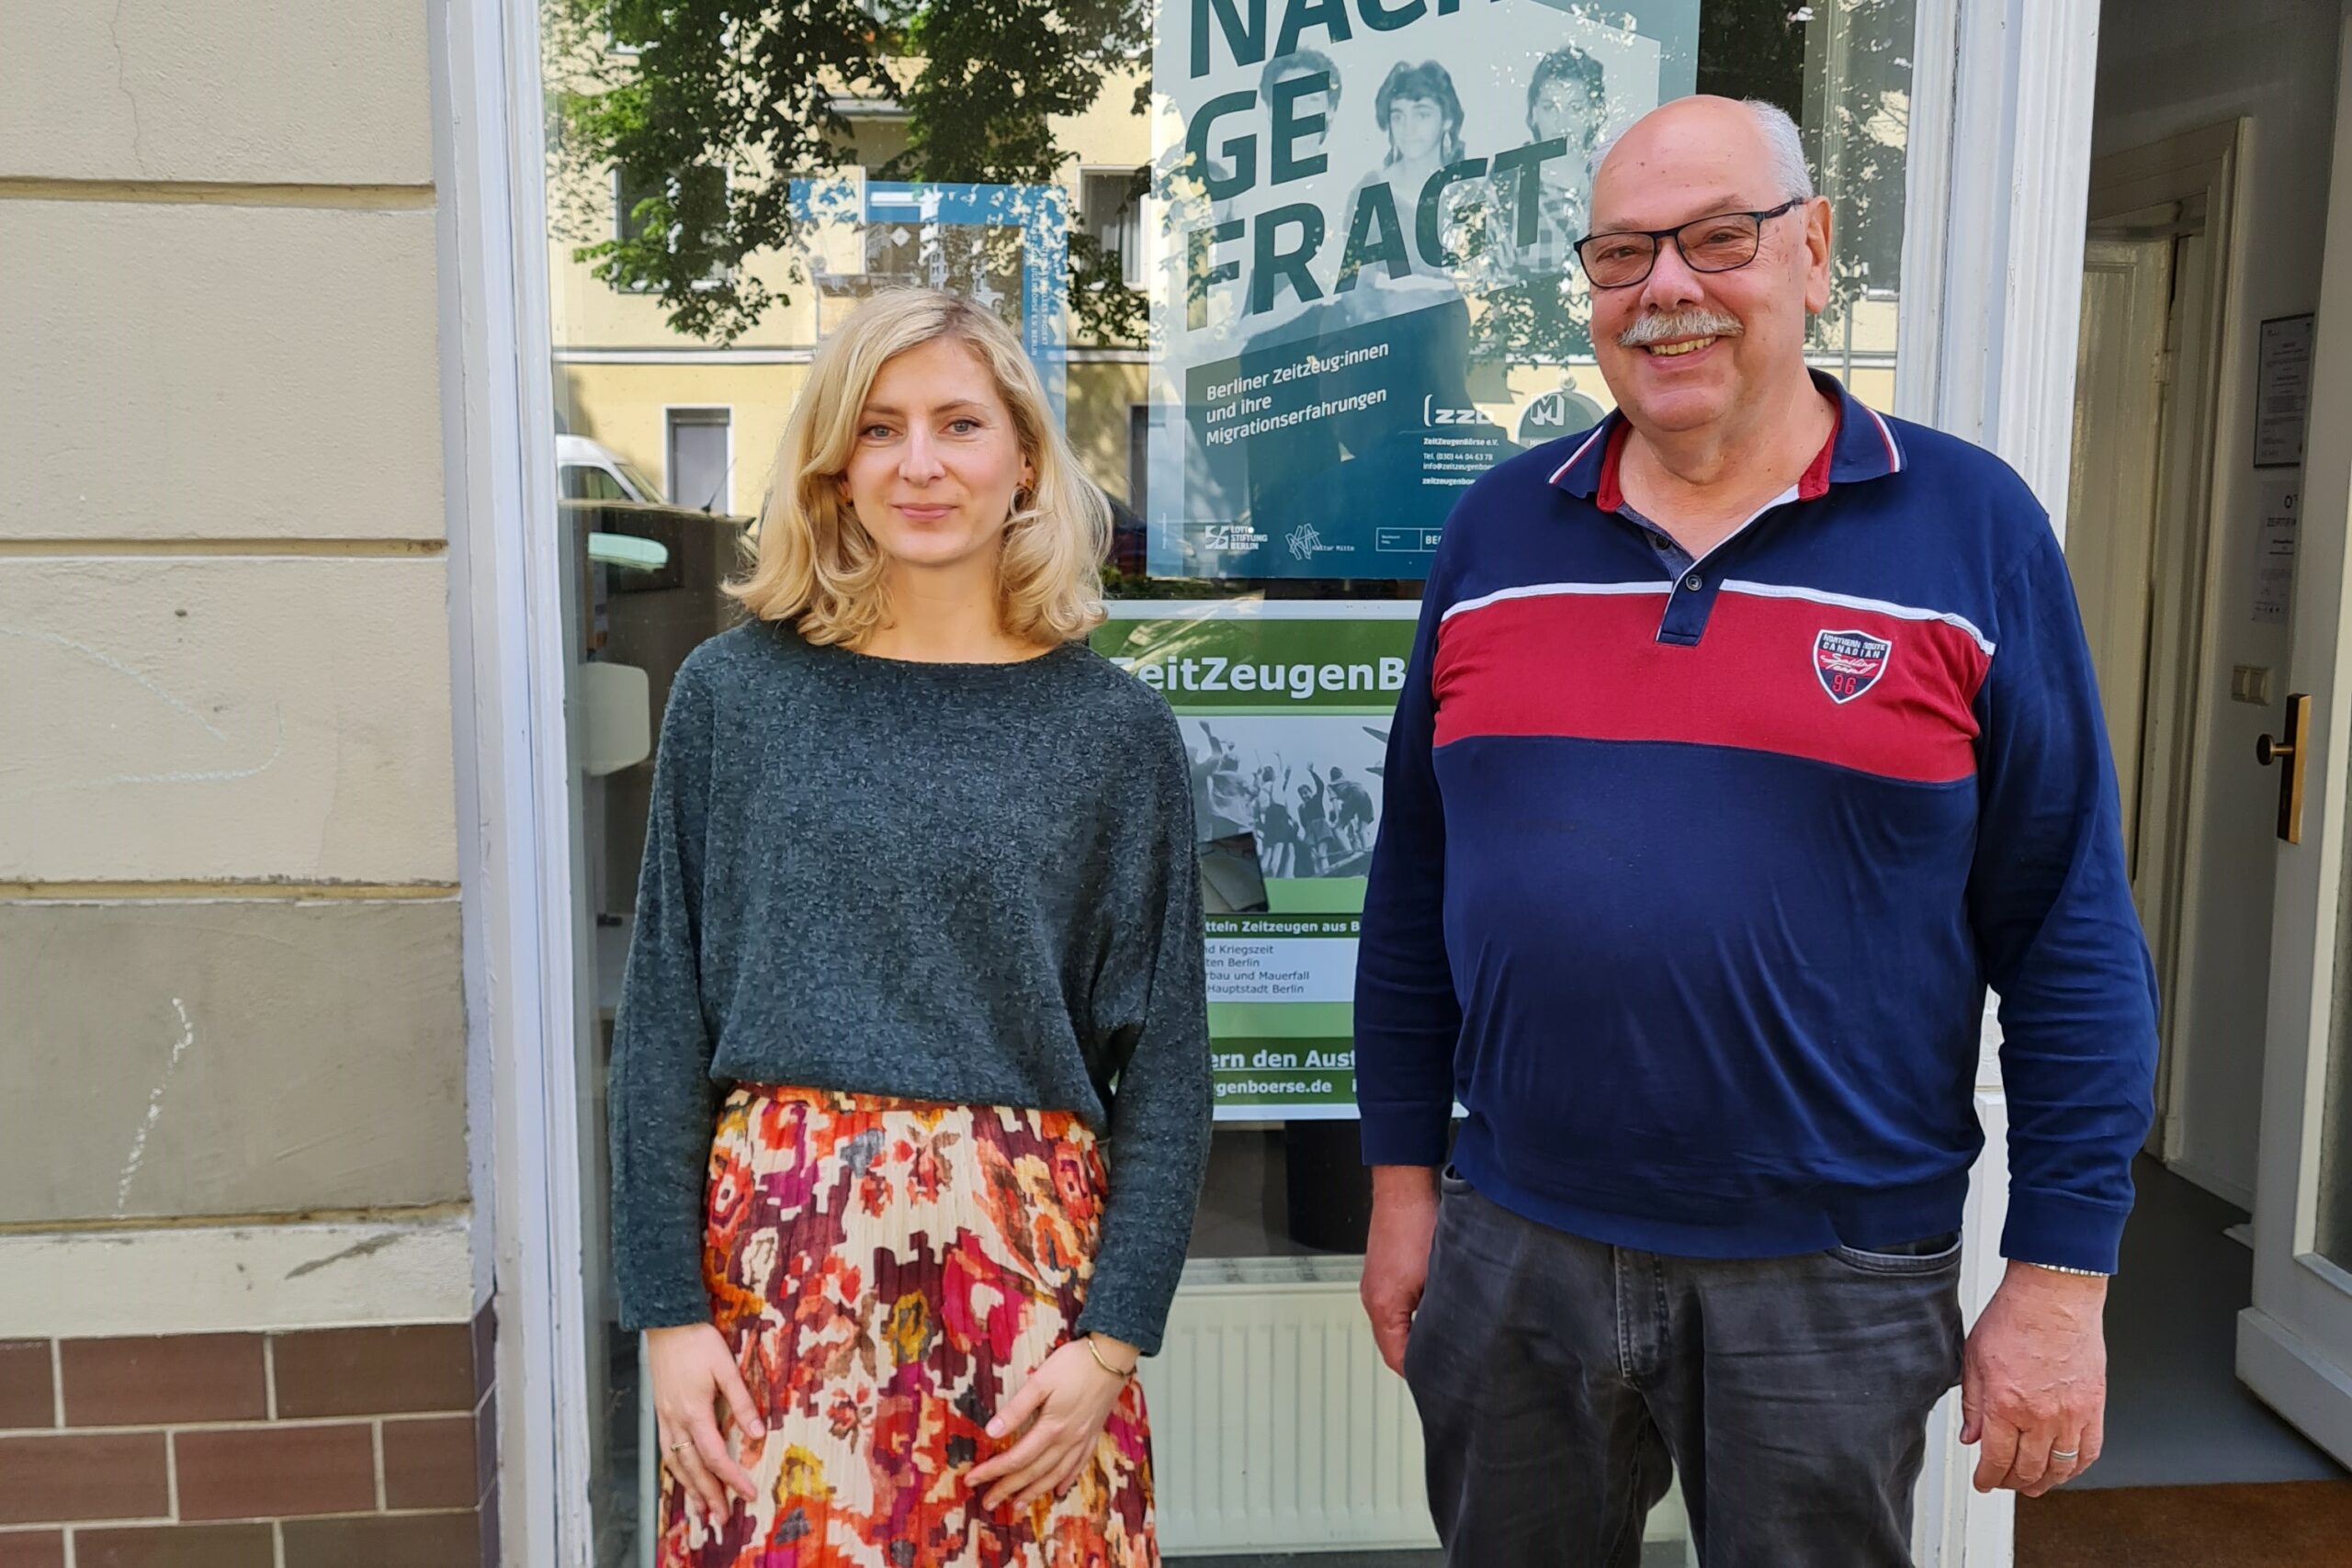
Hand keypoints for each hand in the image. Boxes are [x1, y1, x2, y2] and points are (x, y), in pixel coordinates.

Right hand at [646, 1322, 765, 1514]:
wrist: (667, 1323)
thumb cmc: (698, 1342)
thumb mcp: (726, 1368)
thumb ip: (741, 1402)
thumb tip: (757, 1433)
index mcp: (695, 1411)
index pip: (716, 1456)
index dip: (732, 1478)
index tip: (748, 1492)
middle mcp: (676, 1420)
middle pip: (692, 1468)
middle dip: (708, 1494)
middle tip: (721, 1517)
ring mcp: (665, 1417)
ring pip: (675, 1462)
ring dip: (689, 1487)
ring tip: (701, 1507)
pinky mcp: (660, 1412)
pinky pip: (666, 1450)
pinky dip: (675, 1469)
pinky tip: (683, 1476)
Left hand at [967, 1335, 1134, 1513]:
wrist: (1112, 1356)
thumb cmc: (1075, 1364)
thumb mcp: (1040, 1380)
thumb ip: (1016, 1409)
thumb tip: (991, 1431)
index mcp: (1052, 1428)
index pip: (1016, 1458)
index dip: (992, 1471)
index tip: (972, 1479)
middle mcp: (1068, 1440)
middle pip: (1033, 1472)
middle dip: (1008, 1489)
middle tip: (988, 1502)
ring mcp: (1082, 1440)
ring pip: (1055, 1475)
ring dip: (1035, 1492)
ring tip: (1018, 1505)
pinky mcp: (1093, 1434)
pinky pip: (1078, 1466)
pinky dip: (1066, 1481)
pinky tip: (1059, 1490)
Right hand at [1361, 1166, 1440, 1375]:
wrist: (1406, 1184)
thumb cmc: (1417, 1222)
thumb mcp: (1440, 1278)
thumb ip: (1443, 1316)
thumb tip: (1460, 1341)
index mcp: (1382, 1307)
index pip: (1398, 1359)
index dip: (1425, 1375)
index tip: (1447, 1382)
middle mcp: (1374, 1297)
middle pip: (1396, 1343)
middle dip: (1423, 1355)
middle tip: (1452, 1364)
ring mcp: (1378, 1283)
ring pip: (1399, 1323)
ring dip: (1421, 1330)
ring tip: (1449, 1334)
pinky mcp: (1387, 1270)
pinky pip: (1400, 1302)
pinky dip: (1418, 1309)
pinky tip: (1440, 1302)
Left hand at [1961, 1261, 2108, 1494]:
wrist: (2054, 1295)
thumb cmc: (2015, 1317)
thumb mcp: (1974, 1358)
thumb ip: (1972, 1404)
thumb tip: (1971, 1437)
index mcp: (2005, 1404)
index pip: (1996, 1459)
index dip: (1987, 1478)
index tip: (1983, 1482)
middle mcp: (2040, 1415)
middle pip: (2028, 1469)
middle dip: (2012, 1482)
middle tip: (2004, 1482)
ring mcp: (2071, 1414)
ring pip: (2060, 1468)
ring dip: (2045, 1482)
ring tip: (2033, 1484)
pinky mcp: (2094, 1407)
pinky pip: (2089, 1451)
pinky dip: (2076, 1467)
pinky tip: (2065, 1469)